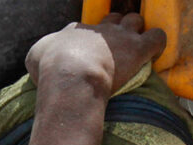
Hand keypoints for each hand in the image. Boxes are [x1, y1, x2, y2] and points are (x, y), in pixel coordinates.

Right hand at [25, 13, 165, 95]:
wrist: (71, 77)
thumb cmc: (51, 70)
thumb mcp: (34, 58)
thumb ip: (41, 53)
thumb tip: (41, 60)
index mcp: (75, 31)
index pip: (85, 28)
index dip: (88, 40)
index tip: (87, 53)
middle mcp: (99, 29)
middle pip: (113, 19)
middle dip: (116, 29)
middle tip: (114, 48)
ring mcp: (120, 37)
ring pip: (135, 20)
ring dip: (136, 31)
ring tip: (135, 47)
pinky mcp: (138, 48)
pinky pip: (157, 37)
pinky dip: (158, 43)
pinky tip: (154, 52)